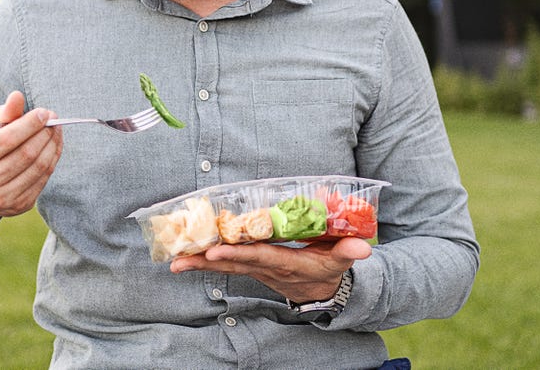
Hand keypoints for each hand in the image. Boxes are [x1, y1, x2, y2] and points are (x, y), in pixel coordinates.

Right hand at [0, 91, 61, 220]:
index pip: (5, 140)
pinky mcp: (18, 206)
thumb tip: (17, 97)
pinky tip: (53, 146)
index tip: (43, 112)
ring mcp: (1, 199)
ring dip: (52, 145)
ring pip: (37, 168)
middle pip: (25, 155)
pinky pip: (43, 180)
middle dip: (44, 133)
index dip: (29, 124)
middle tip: (53, 118)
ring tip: (56, 130)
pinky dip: (52, 160)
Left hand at [169, 237, 371, 303]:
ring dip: (199, 264)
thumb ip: (350, 252)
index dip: (238, 255)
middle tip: (182, 260)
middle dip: (208, 262)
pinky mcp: (251, 267)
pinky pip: (225, 265)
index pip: (259, 258)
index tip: (216, 251)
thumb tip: (364, 248)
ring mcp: (256, 269)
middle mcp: (267, 268)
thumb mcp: (341, 260)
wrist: (321, 290)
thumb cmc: (329, 269)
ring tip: (174, 262)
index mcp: (287, 264)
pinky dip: (204, 261)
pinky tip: (184, 257)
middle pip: (234, 264)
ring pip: (225, 266)